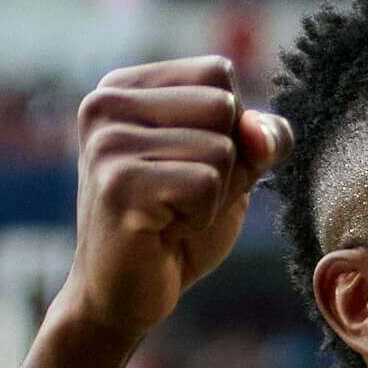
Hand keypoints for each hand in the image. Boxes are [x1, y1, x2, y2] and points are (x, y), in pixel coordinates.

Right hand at [55, 57, 291, 342]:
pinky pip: (207, 184)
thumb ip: (260, 137)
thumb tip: (261, 133)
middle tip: (181, 195)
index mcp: (124, 86)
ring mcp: (108, 143)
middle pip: (223, 107)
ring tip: (171, 213)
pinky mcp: (119, 185)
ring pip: (221, 150)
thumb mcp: (232, 169)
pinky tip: (166, 229)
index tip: (188, 163)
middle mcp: (105, 103)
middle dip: (226, 162)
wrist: (127, 293)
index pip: (218, 73)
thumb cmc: (178, 226)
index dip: (229, 127)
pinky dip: (203, 216)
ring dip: (214, 195)